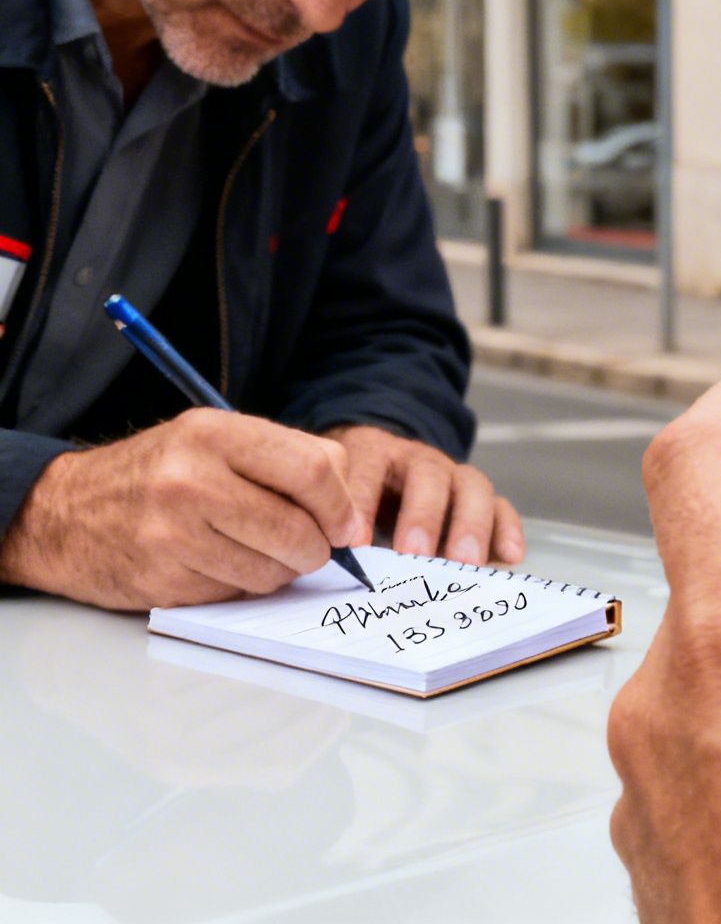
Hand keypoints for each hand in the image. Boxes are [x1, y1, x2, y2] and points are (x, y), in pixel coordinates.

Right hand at [0, 409, 365, 609]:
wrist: (61, 512)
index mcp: (213, 433)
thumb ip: (287, 460)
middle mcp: (191, 479)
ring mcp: (174, 532)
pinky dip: (243, 586)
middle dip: (317, 549)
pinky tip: (219, 565)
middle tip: (308, 547)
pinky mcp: (163, 578)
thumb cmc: (156, 474)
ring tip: (255, 551)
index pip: (315, 470)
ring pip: (274, 571)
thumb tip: (351, 513)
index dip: (342, 506)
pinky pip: (238, 594)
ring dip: (280, 571)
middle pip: (300, 530)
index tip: (345, 526)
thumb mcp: (214, 440)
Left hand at [324, 424, 522, 565]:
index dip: (362, 503)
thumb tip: (314, 558)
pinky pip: (501, 507)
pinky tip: (510, 556)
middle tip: (416, 554)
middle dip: (423, 516)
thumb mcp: (330, 497)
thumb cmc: (349, 497)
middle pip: (428, 477)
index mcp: (373, 451)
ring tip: (464, 562)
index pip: (367, 467)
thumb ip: (325, 519)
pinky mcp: (481, 498)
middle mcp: (419, 460)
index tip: (355, 546)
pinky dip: (507, 529)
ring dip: (469, 525)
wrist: (381, 470)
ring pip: (472, 487)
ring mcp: (454, 477)